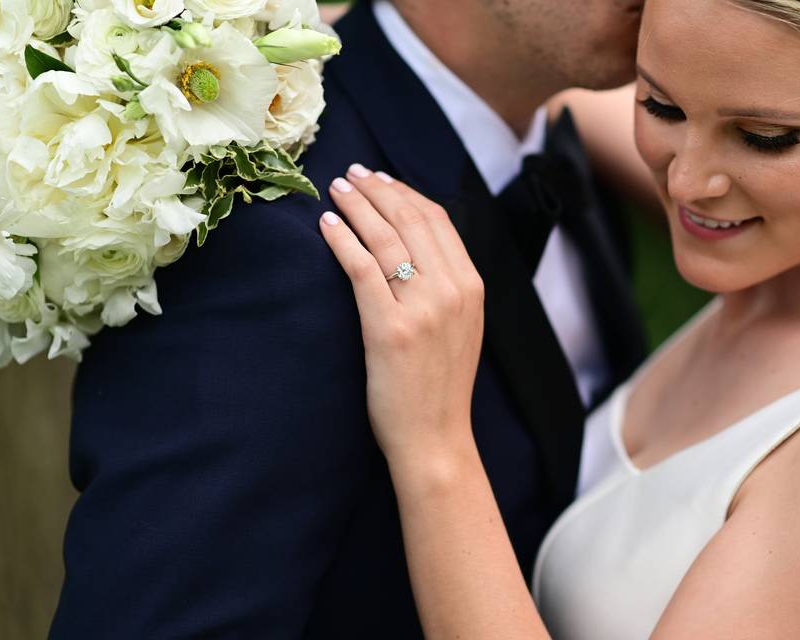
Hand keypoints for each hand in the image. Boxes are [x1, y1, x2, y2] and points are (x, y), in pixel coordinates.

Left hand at [319, 164, 484, 467]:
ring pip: (386, 237)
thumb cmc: (440, 385)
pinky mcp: (390, 328)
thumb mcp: (462, 327)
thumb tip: (417, 246)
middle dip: (378, 189)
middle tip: (351, 173)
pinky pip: (362, 268)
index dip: (405, 192)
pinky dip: (342, 240)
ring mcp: (423, 309)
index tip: (380, 179)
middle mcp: (453, 290)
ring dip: (357, 205)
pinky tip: (327, 225)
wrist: (435, 438)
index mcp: (472, 286)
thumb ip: (448, 285)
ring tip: (336, 189)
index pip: (438, 220)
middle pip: (411, 219)